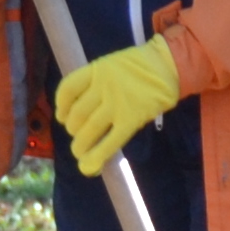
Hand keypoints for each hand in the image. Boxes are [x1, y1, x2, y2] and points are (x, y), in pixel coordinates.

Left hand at [54, 38, 185, 175]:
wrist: (167, 66)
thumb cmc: (139, 66)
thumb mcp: (111, 65)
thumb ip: (94, 82)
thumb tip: (77, 109)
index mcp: (96, 70)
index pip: (68, 89)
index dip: (61, 106)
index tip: (61, 115)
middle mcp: (103, 86)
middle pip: (77, 113)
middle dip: (72, 128)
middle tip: (76, 134)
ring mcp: (117, 103)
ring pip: (89, 129)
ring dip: (80, 145)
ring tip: (79, 151)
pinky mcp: (131, 119)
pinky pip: (110, 141)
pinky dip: (97, 155)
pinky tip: (90, 165)